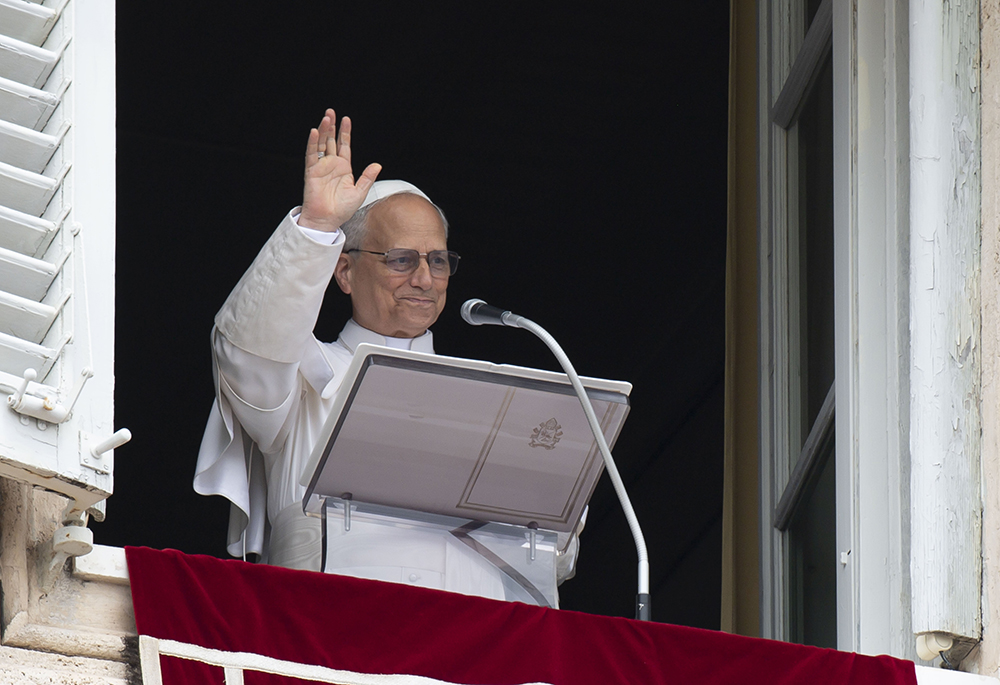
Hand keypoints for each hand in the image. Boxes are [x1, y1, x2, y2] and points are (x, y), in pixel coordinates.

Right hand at [298, 109, 381, 231]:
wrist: (328, 220)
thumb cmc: (342, 209)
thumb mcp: (360, 192)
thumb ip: (367, 177)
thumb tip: (378, 165)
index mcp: (343, 168)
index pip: (344, 146)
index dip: (345, 132)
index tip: (346, 119)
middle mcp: (331, 165)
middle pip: (331, 141)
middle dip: (332, 126)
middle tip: (331, 111)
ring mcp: (321, 167)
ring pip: (321, 144)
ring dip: (323, 130)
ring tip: (326, 117)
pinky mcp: (312, 171)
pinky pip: (312, 155)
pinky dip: (313, 143)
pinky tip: (314, 132)